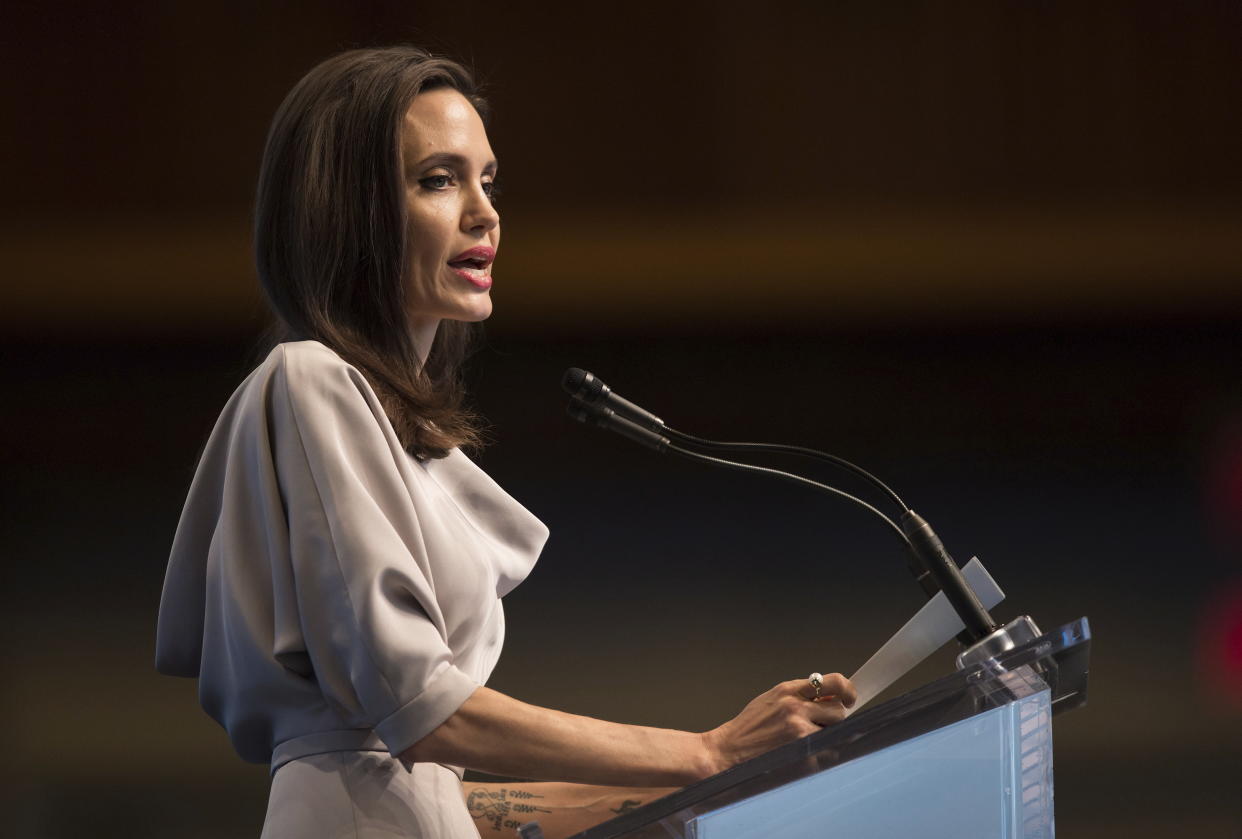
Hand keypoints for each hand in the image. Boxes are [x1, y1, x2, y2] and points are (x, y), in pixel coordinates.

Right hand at [700, 673, 856, 775]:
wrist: (727, 752)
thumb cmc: (749, 728)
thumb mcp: (771, 699)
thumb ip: (799, 696)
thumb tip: (830, 699)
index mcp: (788, 690)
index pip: (833, 682)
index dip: (847, 690)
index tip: (850, 699)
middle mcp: (795, 707)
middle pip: (838, 710)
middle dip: (833, 719)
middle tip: (819, 726)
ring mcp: (799, 731)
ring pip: (835, 731)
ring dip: (826, 736)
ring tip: (805, 741)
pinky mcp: (801, 753)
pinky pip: (826, 752)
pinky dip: (820, 755)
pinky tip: (800, 755)